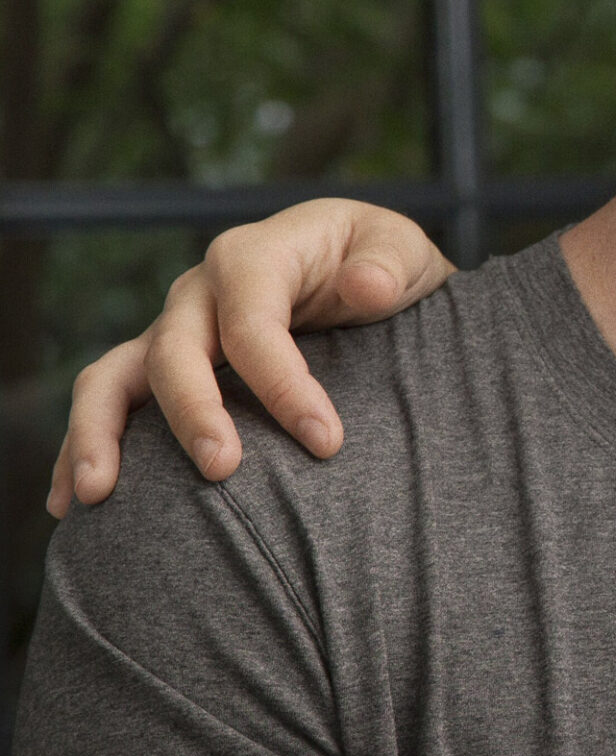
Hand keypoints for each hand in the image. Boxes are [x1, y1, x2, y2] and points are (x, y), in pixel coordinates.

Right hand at [48, 198, 450, 513]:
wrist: (361, 271)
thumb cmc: (381, 264)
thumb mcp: (401, 250)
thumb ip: (390, 266)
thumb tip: (368, 286)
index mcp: (253, 257)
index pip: (254, 326)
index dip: (283, 384)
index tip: (326, 442)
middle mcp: (200, 293)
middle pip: (175, 353)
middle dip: (194, 413)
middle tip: (223, 470)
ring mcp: (174, 331)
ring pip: (115, 377)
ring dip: (101, 434)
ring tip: (98, 496)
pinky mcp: (164, 367)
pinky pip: (111, 404)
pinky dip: (86, 448)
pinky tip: (74, 504)